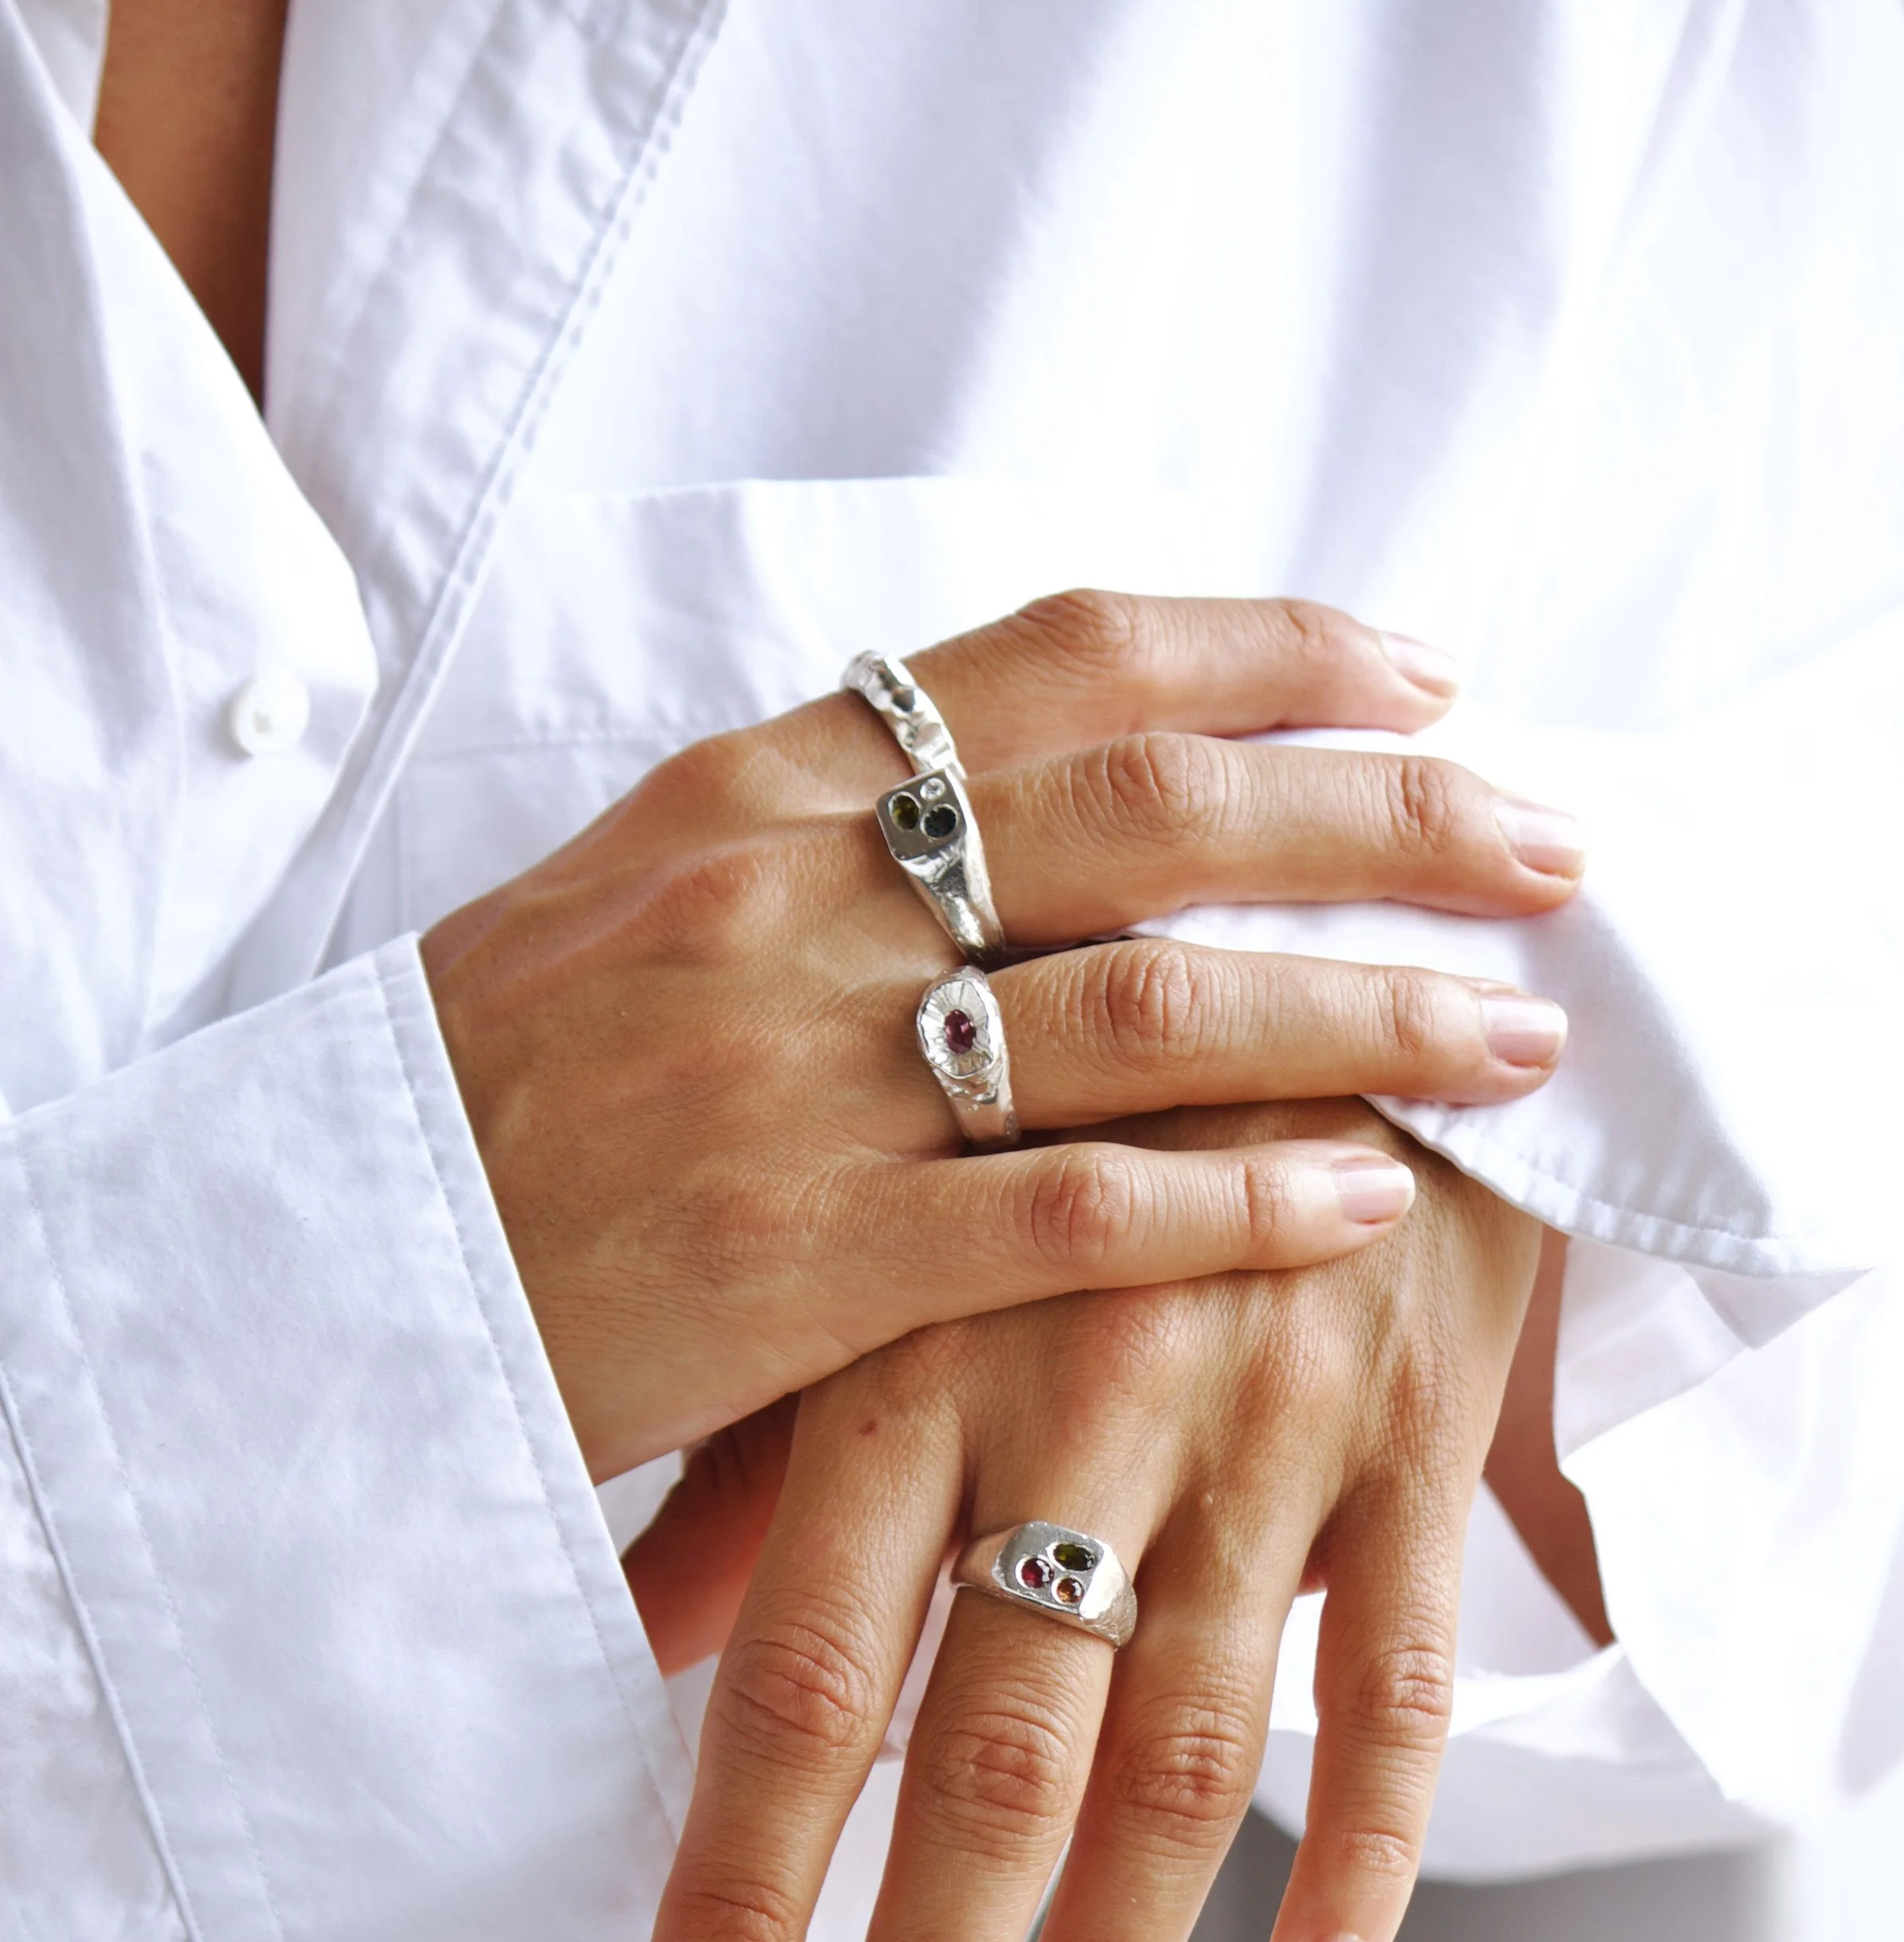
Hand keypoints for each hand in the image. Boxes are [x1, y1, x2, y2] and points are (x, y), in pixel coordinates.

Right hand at [419, 593, 1578, 1478]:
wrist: (319, 1289)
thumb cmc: (495, 1101)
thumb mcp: (626, 904)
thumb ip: (820, 842)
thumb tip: (1022, 795)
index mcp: (752, 790)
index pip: (1056, 662)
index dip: (1267, 652)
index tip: (1421, 667)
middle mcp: (790, 901)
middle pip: (1153, 810)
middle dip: (1383, 812)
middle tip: (1546, 834)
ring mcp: (798, 1079)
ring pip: (1147, 1008)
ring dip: (1362, 1009)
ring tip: (1516, 1031)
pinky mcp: (802, 1264)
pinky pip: (1068, 1213)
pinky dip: (1237, 1204)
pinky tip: (1365, 1201)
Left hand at [635, 1100, 1539, 1941]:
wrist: (1343, 928)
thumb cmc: (1074, 1101)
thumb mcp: (895, 1234)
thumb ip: (772, 1446)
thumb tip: (634, 1635)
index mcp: (915, 1354)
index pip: (809, 1671)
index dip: (746, 1881)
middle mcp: (1076, 1407)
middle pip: (990, 1757)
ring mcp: (1261, 1428)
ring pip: (1183, 1755)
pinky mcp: (1418, 1432)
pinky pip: (1403, 1664)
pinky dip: (1373, 1839)